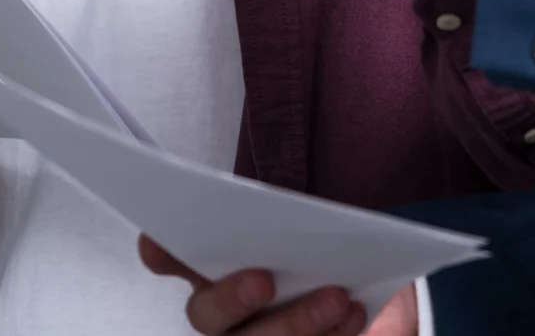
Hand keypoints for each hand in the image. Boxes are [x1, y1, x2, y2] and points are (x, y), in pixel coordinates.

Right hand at [139, 237, 418, 335]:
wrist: (376, 292)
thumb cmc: (336, 252)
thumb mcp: (319, 224)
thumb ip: (292, 216)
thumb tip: (292, 211)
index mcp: (215, 265)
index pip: (169, 257)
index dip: (161, 251)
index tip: (158, 239)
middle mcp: (224, 313)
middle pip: (206, 315)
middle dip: (231, 298)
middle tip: (264, 280)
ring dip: (295, 323)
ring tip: (337, 300)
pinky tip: (356, 312)